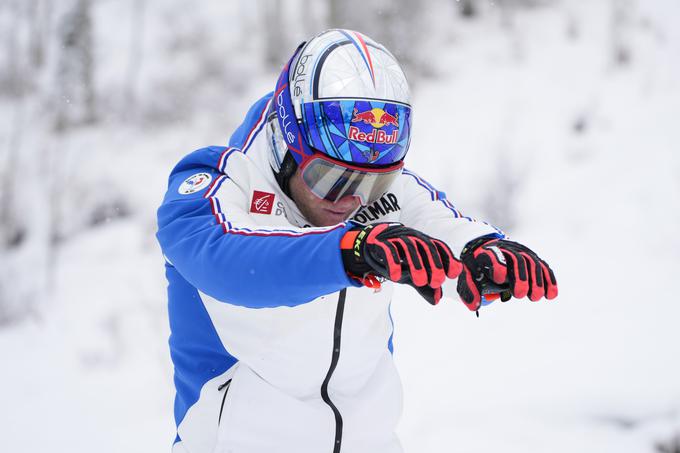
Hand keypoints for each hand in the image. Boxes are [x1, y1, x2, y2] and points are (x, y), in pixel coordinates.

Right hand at [341, 223, 461, 303]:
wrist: (370, 244)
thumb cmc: (396, 257)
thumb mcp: (411, 272)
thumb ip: (424, 285)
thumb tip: (437, 300)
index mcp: (422, 241)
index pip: (439, 247)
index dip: (447, 259)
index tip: (452, 275)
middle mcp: (412, 237)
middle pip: (426, 246)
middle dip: (434, 264)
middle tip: (436, 282)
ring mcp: (396, 237)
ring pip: (409, 246)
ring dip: (416, 265)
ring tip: (419, 282)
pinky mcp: (380, 241)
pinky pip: (388, 249)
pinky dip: (393, 262)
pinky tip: (396, 277)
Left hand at [456, 237, 557, 310]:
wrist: (486, 251)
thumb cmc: (477, 267)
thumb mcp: (468, 275)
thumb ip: (469, 290)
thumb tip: (474, 306)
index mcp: (487, 252)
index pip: (493, 255)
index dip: (498, 266)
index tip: (500, 280)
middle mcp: (506, 249)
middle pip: (518, 259)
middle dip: (521, 278)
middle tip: (520, 295)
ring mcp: (521, 251)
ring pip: (533, 263)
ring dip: (537, 281)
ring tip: (535, 298)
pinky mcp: (532, 258)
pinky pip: (543, 267)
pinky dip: (549, 280)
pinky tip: (551, 295)